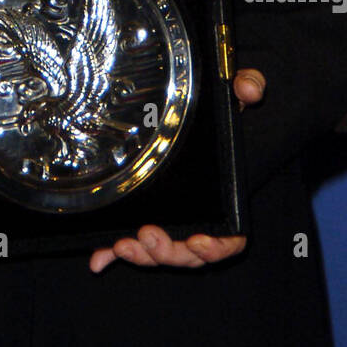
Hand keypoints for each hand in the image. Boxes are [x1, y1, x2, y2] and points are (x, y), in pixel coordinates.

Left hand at [89, 67, 265, 272]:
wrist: (196, 113)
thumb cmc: (219, 111)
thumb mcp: (235, 93)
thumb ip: (247, 87)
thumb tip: (248, 88)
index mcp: (227, 196)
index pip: (231, 238)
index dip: (217, 247)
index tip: (200, 241)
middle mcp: (202, 215)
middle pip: (190, 254)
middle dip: (169, 252)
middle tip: (148, 236)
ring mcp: (174, 219)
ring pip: (163, 253)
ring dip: (143, 255)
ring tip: (123, 244)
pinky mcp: (147, 215)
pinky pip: (135, 242)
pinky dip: (115, 254)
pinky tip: (98, 259)